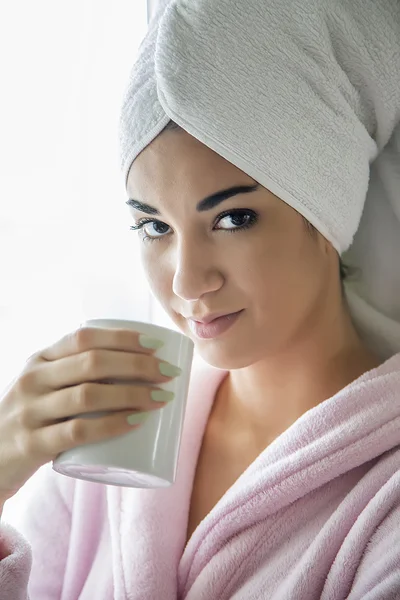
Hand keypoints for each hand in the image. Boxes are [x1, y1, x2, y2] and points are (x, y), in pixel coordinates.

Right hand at [0, 326, 179, 502]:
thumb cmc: (31, 419)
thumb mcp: (43, 387)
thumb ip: (74, 374)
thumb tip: (135, 364)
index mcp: (39, 360)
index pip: (84, 338)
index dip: (124, 338)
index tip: (157, 344)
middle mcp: (33, 380)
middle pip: (92, 362)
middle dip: (138, 365)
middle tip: (169, 374)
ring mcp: (29, 412)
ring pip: (88, 394)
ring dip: (133, 394)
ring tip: (162, 398)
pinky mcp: (31, 444)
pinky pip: (77, 431)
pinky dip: (112, 425)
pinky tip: (137, 422)